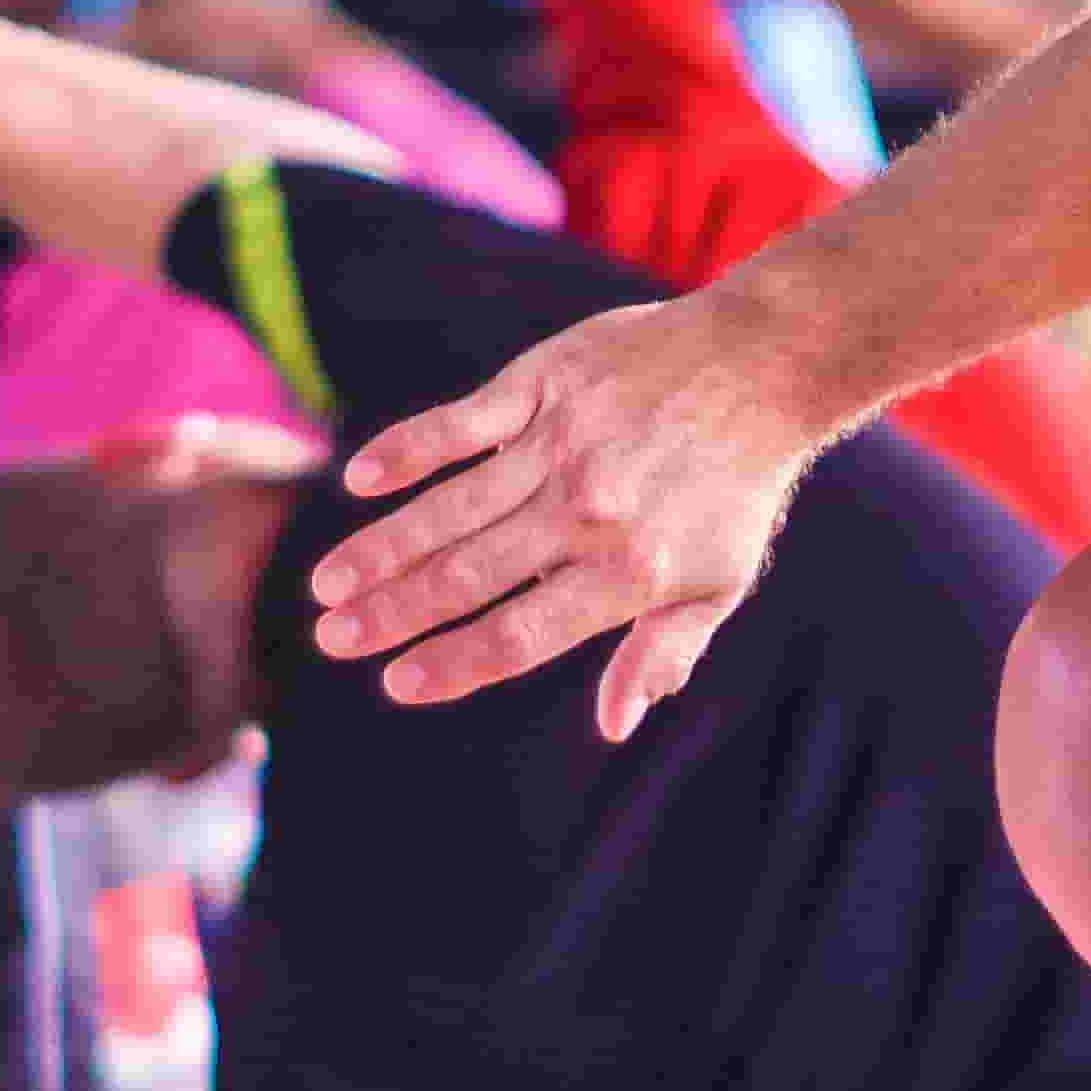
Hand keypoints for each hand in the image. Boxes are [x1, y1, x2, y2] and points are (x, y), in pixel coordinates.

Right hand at [308, 288, 854, 732]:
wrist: (764, 365)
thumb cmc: (736, 490)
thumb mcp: (718, 584)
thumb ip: (660, 652)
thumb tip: (614, 725)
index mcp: (628, 572)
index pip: (521, 633)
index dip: (456, 662)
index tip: (398, 684)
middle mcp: (587, 512)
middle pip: (470, 575)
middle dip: (393, 615)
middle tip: (331, 641)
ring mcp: (560, 444)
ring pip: (450, 507)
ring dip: (382, 549)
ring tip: (326, 587)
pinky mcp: (544, 383)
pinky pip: (462, 423)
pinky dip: (409, 451)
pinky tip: (359, 480)